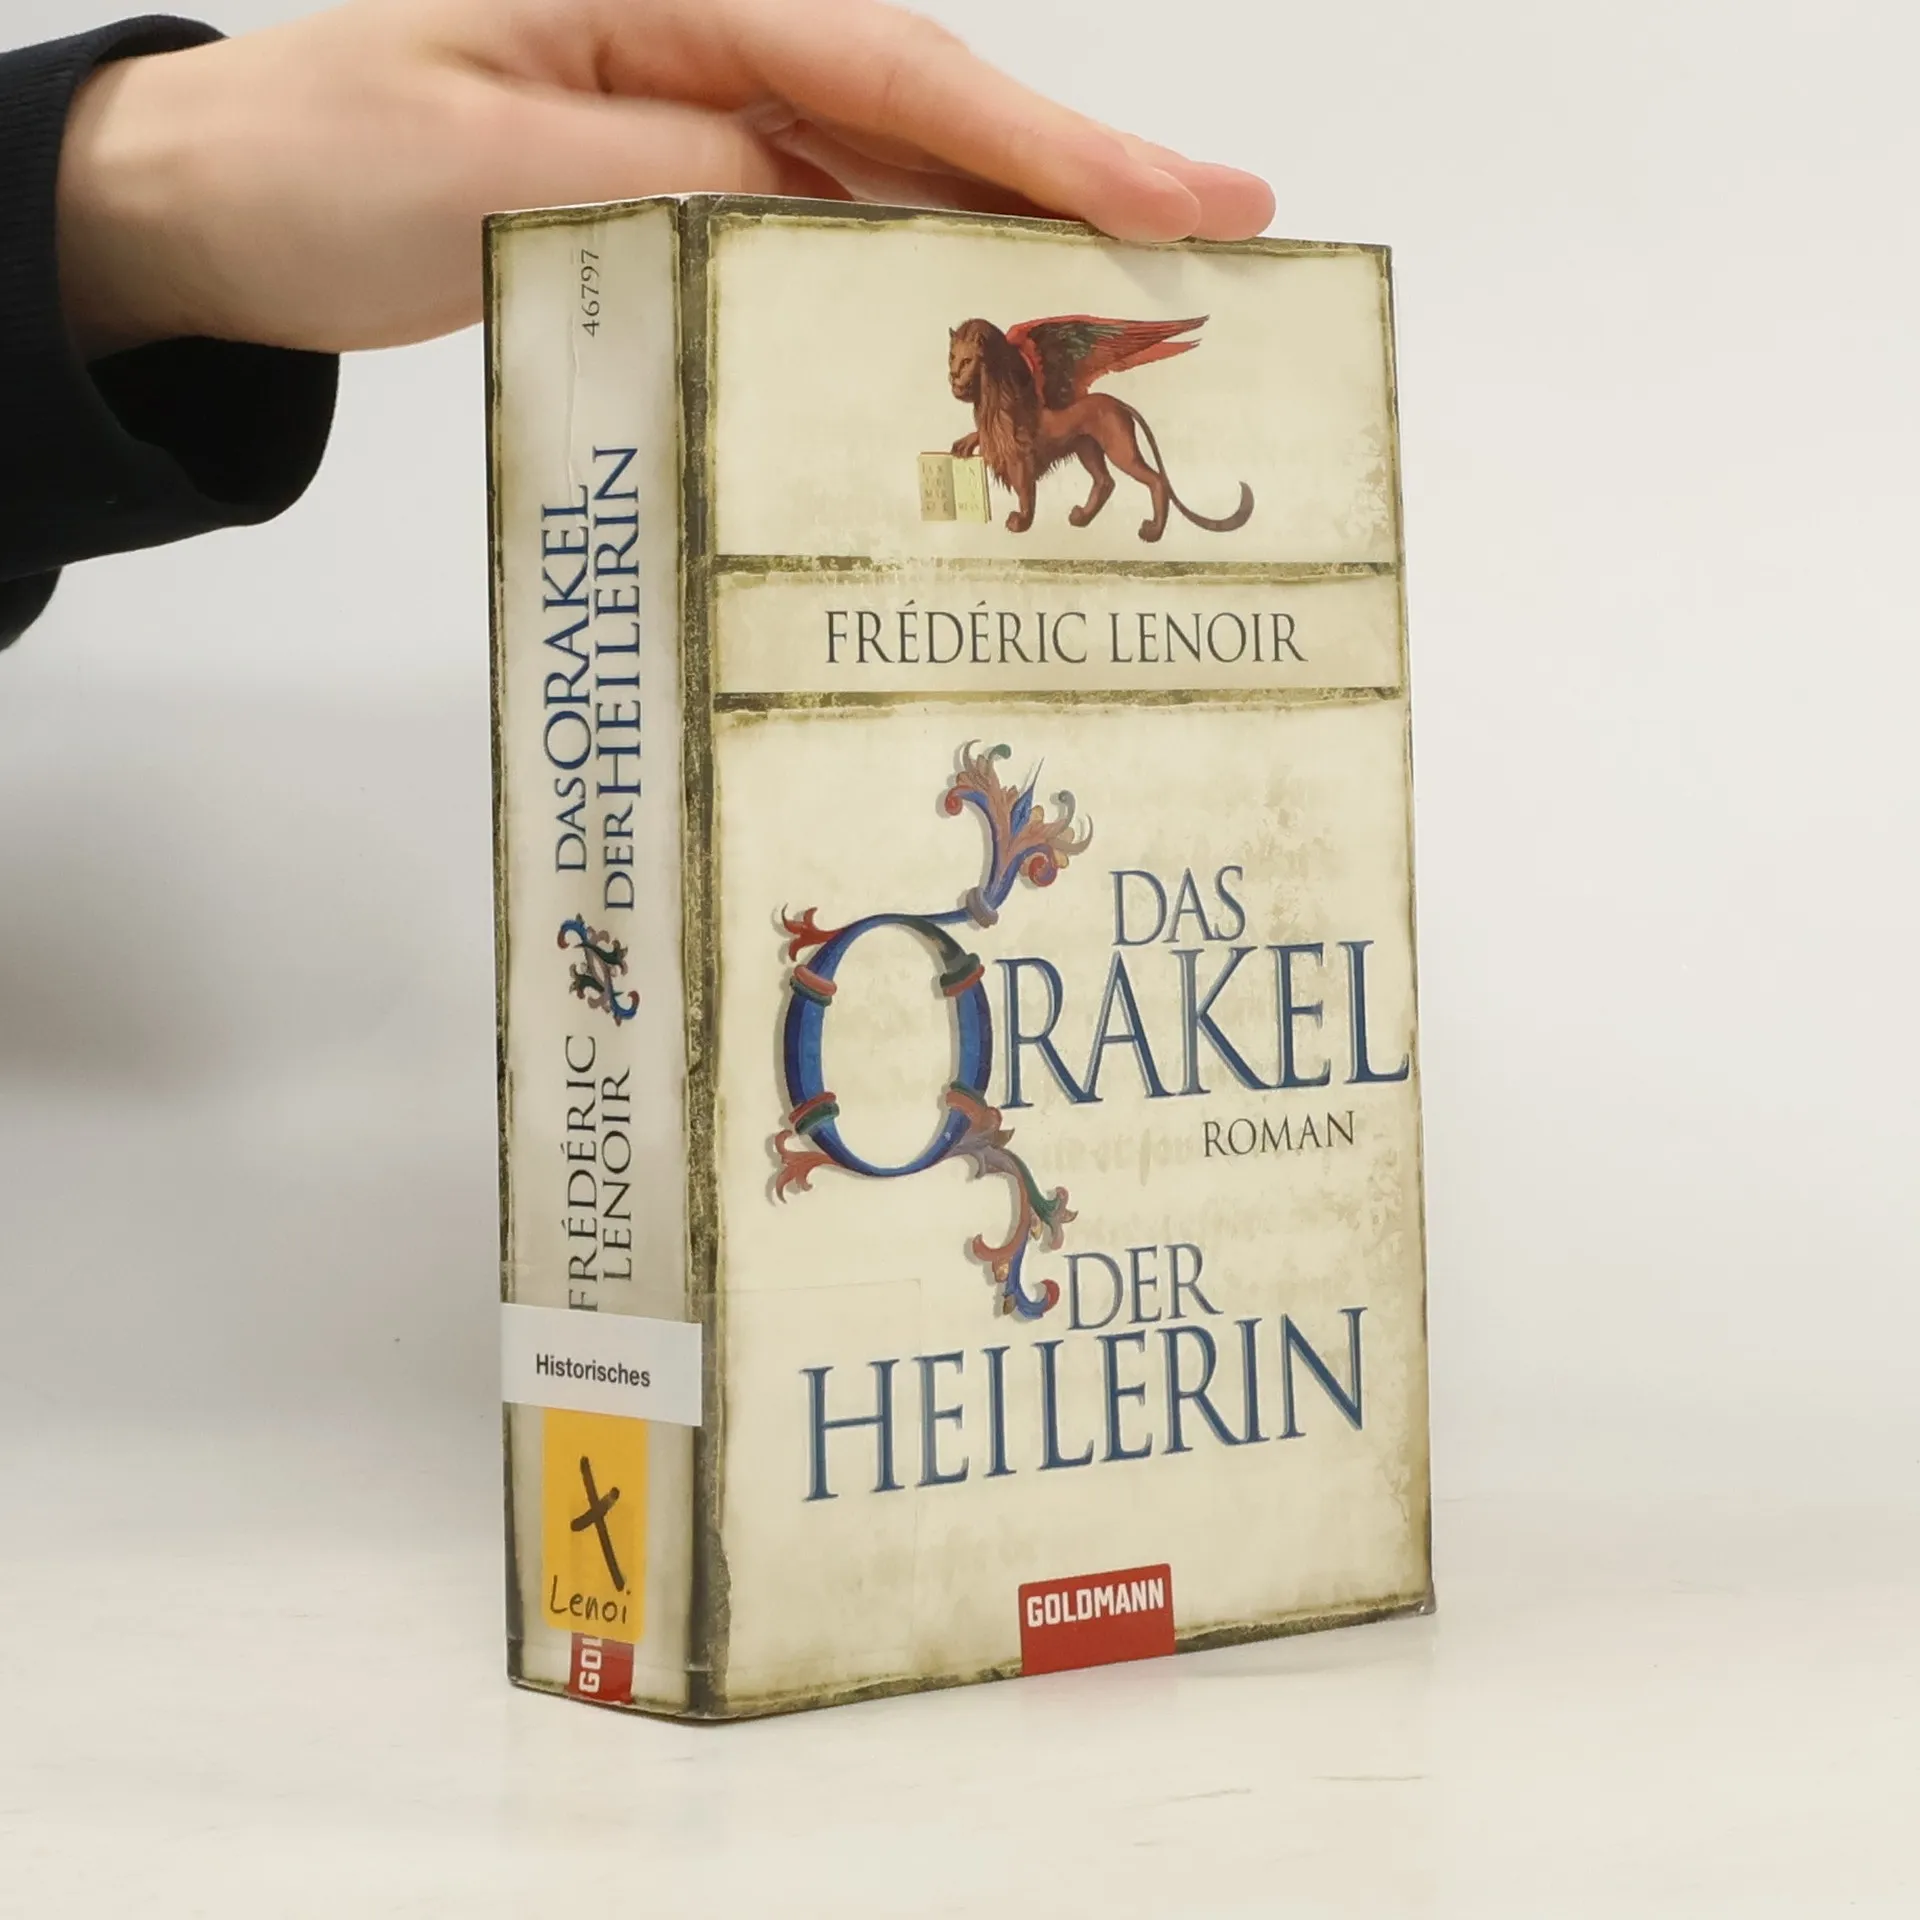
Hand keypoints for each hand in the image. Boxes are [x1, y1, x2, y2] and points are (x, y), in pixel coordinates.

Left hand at [56, 0, 1274, 356]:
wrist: (223, 204)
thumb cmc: (315, 160)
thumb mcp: (479, 166)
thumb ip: (664, 174)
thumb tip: (827, 204)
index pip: (883, 65)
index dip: (1035, 140)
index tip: (1167, 199)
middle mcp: (706, 35)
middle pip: (924, 106)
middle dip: (1075, 177)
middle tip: (1228, 236)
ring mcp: (705, 111)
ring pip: (894, 169)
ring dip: (1016, 232)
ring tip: (1149, 294)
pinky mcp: (691, 183)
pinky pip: (829, 225)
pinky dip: (915, 274)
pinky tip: (990, 324)